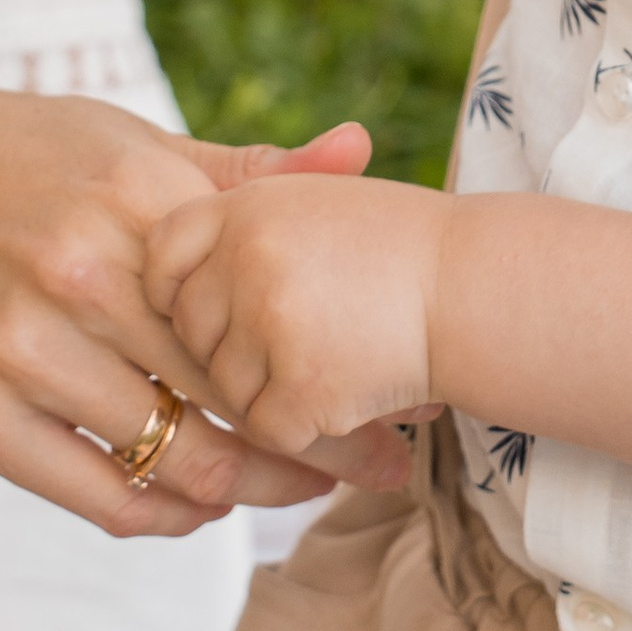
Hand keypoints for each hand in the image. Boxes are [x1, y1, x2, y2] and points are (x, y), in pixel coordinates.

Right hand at [0, 91, 413, 540]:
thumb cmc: (8, 157)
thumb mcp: (122, 140)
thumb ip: (242, 170)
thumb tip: (361, 148)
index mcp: (131, 197)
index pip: (269, 303)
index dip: (344, 356)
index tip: (400, 390)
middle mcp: (80, 276)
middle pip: (239, 390)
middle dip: (325, 438)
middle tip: (385, 461)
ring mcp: (22, 353)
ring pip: (182, 458)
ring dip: (255, 485)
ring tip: (302, 482)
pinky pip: (104, 499)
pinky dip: (170, 514)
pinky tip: (203, 501)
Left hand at [145, 170, 448, 461]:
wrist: (471, 286)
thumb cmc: (396, 245)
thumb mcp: (314, 201)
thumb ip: (241, 222)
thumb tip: (160, 271)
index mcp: (243, 207)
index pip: (162, 256)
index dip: (174, 289)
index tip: (209, 305)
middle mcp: (247, 259)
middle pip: (189, 330)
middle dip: (228, 345)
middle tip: (291, 336)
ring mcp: (271, 325)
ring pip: (226, 388)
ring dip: (269, 389)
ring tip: (331, 356)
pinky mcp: (301, 388)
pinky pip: (267, 429)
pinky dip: (303, 424)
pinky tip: (344, 390)